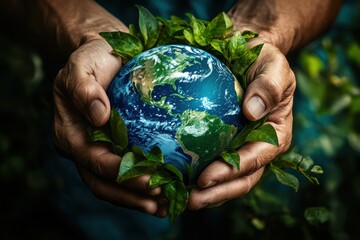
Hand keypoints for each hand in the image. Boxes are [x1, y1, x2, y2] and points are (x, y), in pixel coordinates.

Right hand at [53, 38, 166, 216]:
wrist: (103, 56)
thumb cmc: (92, 59)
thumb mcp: (82, 65)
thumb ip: (84, 89)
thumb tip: (100, 116)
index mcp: (69, 134)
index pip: (96, 162)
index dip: (123, 176)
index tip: (152, 181)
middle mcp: (81, 149)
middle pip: (104, 183)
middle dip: (133, 195)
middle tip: (163, 202)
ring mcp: (96, 151)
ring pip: (114, 185)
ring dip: (138, 198)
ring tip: (166, 206)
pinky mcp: (112, 148)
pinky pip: (126, 172)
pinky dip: (143, 184)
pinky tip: (166, 189)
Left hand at [187, 42, 295, 208]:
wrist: (246, 53)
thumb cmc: (262, 59)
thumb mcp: (273, 66)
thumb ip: (269, 87)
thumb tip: (252, 112)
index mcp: (274, 136)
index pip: (255, 160)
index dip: (231, 172)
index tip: (205, 178)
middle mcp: (257, 148)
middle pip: (239, 180)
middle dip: (215, 194)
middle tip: (188, 201)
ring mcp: (238, 149)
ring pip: (223, 179)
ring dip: (202, 193)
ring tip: (176, 199)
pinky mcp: (220, 144)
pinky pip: (206, 162)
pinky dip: (190, 175)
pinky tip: (170, 178)